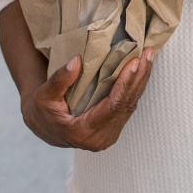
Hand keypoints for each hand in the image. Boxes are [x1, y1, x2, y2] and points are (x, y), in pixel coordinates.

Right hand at [20, 51, 153, 150]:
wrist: (43, 127)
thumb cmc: (42, 111)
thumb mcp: (44, 95)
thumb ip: (59, 80)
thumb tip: (77, 62)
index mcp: (82, 132)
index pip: (113, 106)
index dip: (126, 84)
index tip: (135, 62)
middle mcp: (98, 139)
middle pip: (126, 105)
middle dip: (139, 78)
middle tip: (149, 54)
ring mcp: (107, 136)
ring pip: (130, 106)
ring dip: (141, 81)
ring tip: (149, 57)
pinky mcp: (112, 130)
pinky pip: (128, 107)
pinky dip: (135, 88)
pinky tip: (141, 71)